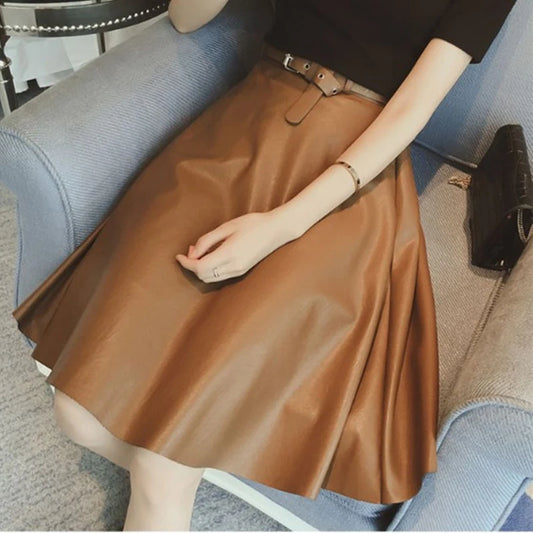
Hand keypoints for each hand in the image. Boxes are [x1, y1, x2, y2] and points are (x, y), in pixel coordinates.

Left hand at [176, 210, 292, 282]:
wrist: (277, 230)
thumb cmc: (253, 223)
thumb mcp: (227, 227)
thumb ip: (207, 240)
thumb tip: (192, 254)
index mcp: (229, 254)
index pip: (200, 267)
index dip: (186, 263)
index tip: (178, 256)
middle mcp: (234, 267)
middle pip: (203, 276)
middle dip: (192, 266)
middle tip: (189, 251)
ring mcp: (239, 271)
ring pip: (210, 278)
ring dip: (200, 269)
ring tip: (198, 252)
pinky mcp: (242, 271)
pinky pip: (219, 276)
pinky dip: (210, 269)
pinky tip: (210, 256)